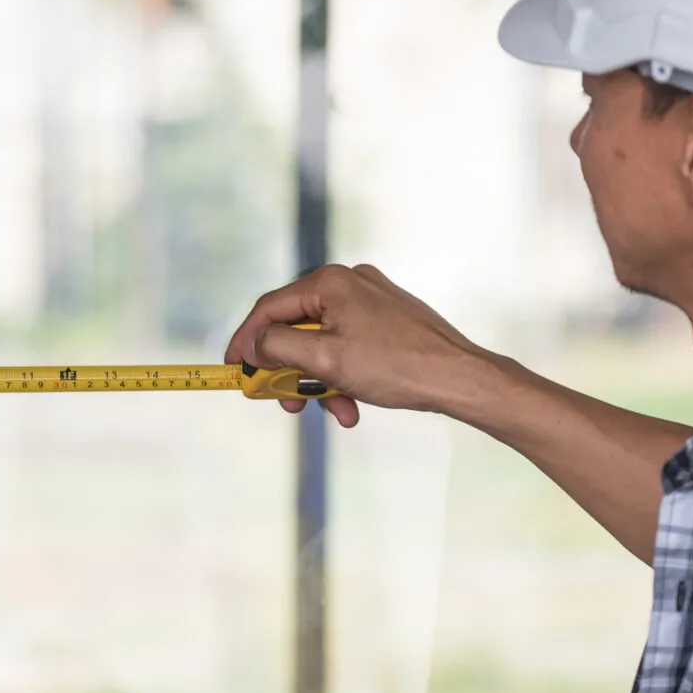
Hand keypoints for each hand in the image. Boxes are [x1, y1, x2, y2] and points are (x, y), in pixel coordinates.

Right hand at [225, 263, 500, 428]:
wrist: (459, 378)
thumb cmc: (395, 366)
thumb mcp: (324, 359)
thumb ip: (276, 347)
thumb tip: (253, 345)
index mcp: (330, 282)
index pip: (269, 308)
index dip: (246, 341)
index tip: (233, 369)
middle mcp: (349, 283)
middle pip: (295, 328)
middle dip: (288, 371)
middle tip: (285, 402)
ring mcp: (370, 300)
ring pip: (322, 342)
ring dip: (319, 381)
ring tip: (333, 411)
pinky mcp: (386, 319)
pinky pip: (347, 346)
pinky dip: (343, 376)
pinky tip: (353, 405)